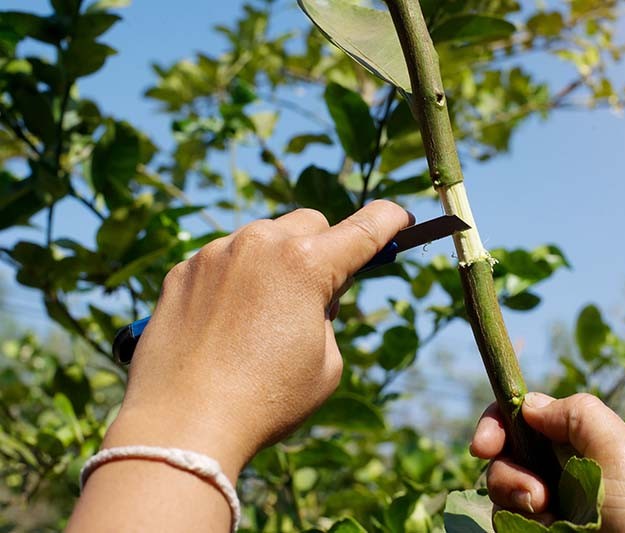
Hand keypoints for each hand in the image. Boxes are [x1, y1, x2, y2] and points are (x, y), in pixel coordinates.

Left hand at [102, 201, 412, 479]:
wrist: (182, 425)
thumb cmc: (265, 401)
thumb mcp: (325, 364)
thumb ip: (327, 316)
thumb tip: (310, 297)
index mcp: (306, 264)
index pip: (364, 229)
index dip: (389, 222)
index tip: (400, 218)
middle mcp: (259, 244)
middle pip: (310, 224)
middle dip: (322, 250)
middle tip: (317, 297)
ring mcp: (215, 253)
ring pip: (262, 239)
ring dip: (275, 263)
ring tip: (261, 319)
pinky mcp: (182, 271)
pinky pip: (223, 259)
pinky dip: (235, 279)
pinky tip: (226, 324)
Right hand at [470, 392, 624, 531]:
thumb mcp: (621, 448)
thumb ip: (576, 413)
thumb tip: (528, 406)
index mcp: (582, 442)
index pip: (526, 418)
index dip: (498, 423)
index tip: (483, 445)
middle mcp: (562, 471)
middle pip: (506, 454)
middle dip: (506, 471)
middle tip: (533, 496)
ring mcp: (552, 507)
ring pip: (502, 491)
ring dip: (516, 500)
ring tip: (550, 519)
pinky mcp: (542, 532)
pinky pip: (508, 523)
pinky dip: (521, 525)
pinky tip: (548, 531)